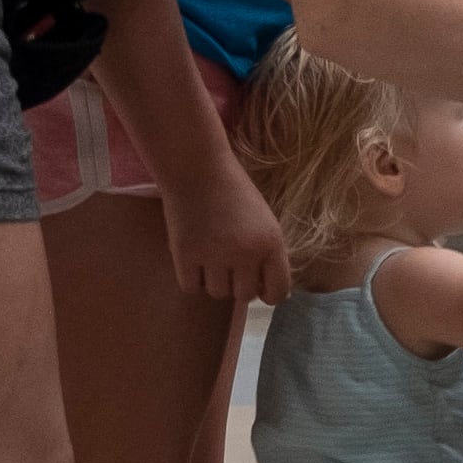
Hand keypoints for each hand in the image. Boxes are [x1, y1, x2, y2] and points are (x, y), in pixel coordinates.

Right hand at [166, 155, 292, 306]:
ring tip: (210, 257)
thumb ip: (269, 253)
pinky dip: (191, 278)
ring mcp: (214, 256)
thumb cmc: (234, 190)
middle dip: (238, 285)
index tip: (259, 289)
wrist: (197, 167)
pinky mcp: (185, 255)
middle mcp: (246, 253)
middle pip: (244, 296)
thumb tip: (271, 292)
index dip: (268, 294)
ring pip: (217, 293)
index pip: (277, 291)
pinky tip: (193, 259)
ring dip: (214, 281)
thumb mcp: (264, 220)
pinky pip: (191, 287)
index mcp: (271, 243)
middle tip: (230, 267)